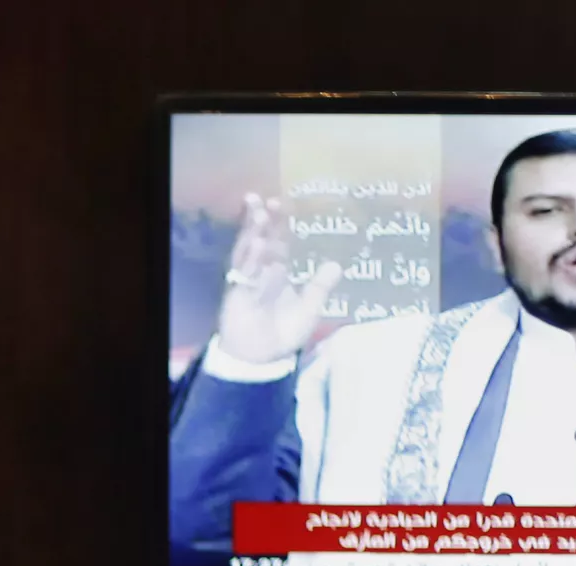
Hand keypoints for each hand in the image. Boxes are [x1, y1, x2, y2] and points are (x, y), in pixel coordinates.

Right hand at [216, 192, 342, 364]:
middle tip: (265, 198)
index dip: (281, 223)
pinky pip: (245, 274)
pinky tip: (258, 244)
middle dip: (263, 219)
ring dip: (254, 232)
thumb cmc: (283, 332)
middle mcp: (261, 270)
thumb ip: (320, 287)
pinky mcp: (238, 293)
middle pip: (261, 239)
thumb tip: (337, 265)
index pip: (280, 241)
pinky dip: (252, 259)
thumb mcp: (309, 309)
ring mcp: (248, 280)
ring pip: (250, 251)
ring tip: (261, 213)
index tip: (283, 203)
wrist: (261, 358)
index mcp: (277, 270)